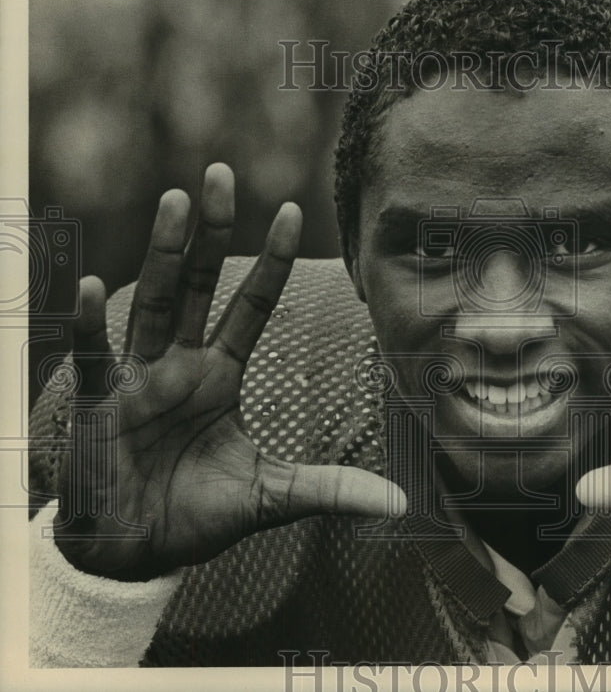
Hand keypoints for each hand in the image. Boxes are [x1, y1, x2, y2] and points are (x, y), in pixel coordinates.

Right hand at [54, 163, 404, 579]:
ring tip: (177, 201)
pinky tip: (96, 286)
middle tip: (220, 173)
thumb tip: (400, 501)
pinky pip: (95, 358)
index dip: (270, 262)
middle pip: (196, 285)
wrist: (133, 553)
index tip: (291, 210)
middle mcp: (179, 365)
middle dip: (208, 233)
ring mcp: (137, 379)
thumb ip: (329, 489)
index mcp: (218, 375)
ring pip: (152, 304)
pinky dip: (93, 325)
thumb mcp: (270, 498)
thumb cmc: (195, 515)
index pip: (251, 306)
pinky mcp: (98, 405)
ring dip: (162, 254)